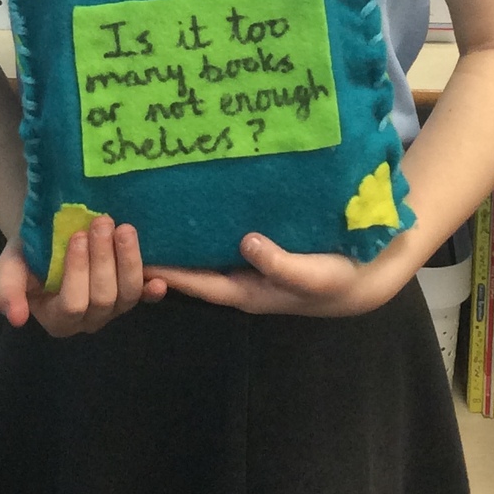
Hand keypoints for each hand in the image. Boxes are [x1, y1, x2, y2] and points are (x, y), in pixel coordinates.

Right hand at [0, 219, 166, 337]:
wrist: (49, 236)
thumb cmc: (28, 255)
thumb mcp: (8, 268)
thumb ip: (7, 291)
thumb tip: (16, 318)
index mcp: (58, 319)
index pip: (73, 303)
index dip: (77, 271)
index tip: (77, 236)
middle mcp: (89, 320)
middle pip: (104, 297)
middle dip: (104, 258)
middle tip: (102, 222)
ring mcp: (114, 308)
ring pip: (128, 294)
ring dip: (129, 261)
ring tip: (124, 229)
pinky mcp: (132, 294)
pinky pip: (146, 297)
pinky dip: (154, 290)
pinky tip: (160, 279)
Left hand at [154, 232, 411, 318]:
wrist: (364, 276)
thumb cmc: (336, 279)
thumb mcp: (310, 274)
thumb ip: (279, 263)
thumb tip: (246, 242)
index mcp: (246, 291)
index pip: (197, 283)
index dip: (167, 271)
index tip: (134, 256)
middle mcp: (241, 279)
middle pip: (194, 268)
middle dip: (166, 251)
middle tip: (129, 228)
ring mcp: (250, 264)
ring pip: (207, 251)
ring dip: (182, 236)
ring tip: (151, 210)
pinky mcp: (261, 249)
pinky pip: (224, 237)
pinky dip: (206, 224)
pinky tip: (193, 202)